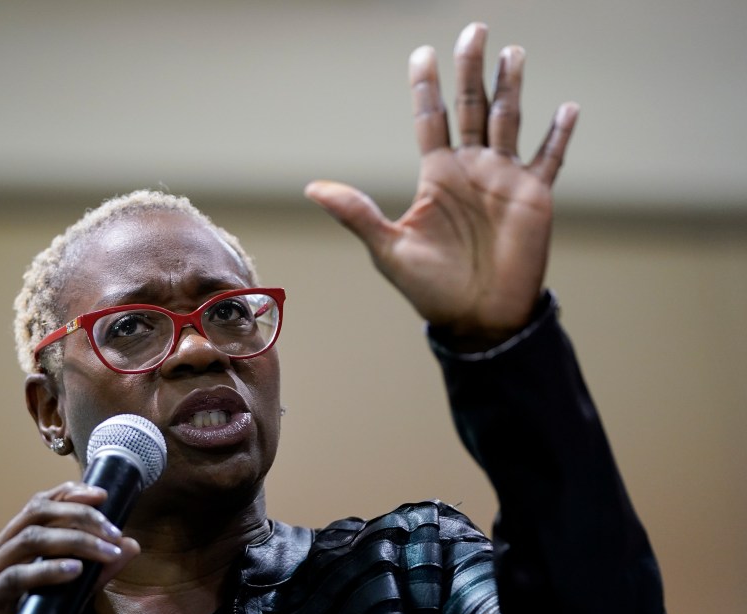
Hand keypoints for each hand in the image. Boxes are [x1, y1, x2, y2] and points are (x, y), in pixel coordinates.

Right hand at [0, 482, 139, 613]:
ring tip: (105, 551)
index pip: (36, 505)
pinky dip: (49, 569)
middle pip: (35, 514)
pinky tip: (75, 571)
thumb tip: (130, 546)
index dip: (68, 494)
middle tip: (112, 531)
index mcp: (4, 546)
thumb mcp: (65, 594)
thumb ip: (95, 570)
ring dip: (75, 541)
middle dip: (80, 516)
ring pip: (30, 540)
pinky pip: (17, 577)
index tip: (102, 495)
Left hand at [306, 22, 578, 344]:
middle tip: (474, 29)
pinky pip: (549, 158)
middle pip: (473, 106)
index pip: (431, 118)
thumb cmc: (431, 288)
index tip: (422, 52)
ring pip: (509, 120)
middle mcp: (471, 169)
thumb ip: (357, 213)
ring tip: (512, 52)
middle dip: (472, 68)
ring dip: (511, 86)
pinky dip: (558, 134)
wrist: (478, 319)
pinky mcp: (535, 197)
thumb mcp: (388, 248)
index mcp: (437, 175)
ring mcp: (504, 179)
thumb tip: (311, 188)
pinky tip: (567, 107)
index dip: (427, 86)